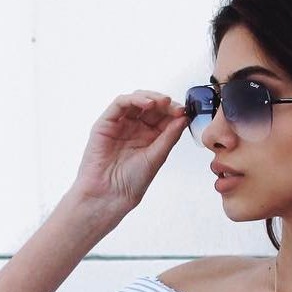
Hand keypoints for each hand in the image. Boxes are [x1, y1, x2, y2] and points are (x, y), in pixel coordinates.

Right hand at [73, 90, 188, 212]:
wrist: (110, 194)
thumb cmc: (131, 182)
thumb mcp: (157, 157)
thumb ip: (169, 136)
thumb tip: (183, 118)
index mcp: (149, 138)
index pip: (163, 117)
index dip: (174, 112)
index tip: (184, 112)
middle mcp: (136, 129)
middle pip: (151, 106)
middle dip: (164, 104)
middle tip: (175, 107)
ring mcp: (121, 124)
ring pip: (136, 101)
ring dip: (151, 98)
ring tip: (162, 102)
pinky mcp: (107, 122)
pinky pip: (120, 103)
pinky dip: (134, 99)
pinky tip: (147, 103)